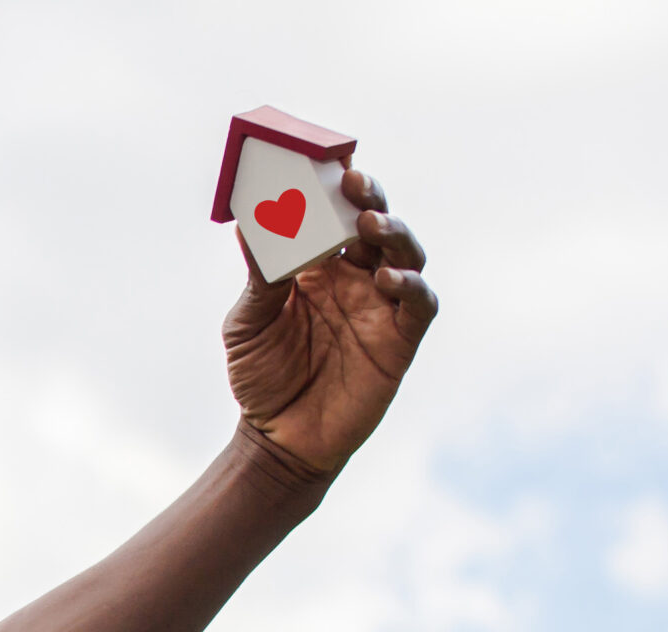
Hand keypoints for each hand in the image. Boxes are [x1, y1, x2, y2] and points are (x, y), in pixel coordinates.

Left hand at [223, 166, 437, 471]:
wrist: (280, 438)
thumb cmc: (260, 375)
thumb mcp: (248, 322)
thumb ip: (259, 276)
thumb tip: (248, 222)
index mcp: (317, 266)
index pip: (333, 215)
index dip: (337, 186)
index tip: (330, 157)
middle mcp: (353, 279)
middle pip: (376, 225)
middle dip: (371, 198)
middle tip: (354, 182)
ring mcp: (379, 308)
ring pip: (405, 256)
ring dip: (395, 233)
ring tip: (371, 223)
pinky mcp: (399, 341)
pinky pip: (419, 305)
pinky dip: (411, 286)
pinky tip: (388, 279)